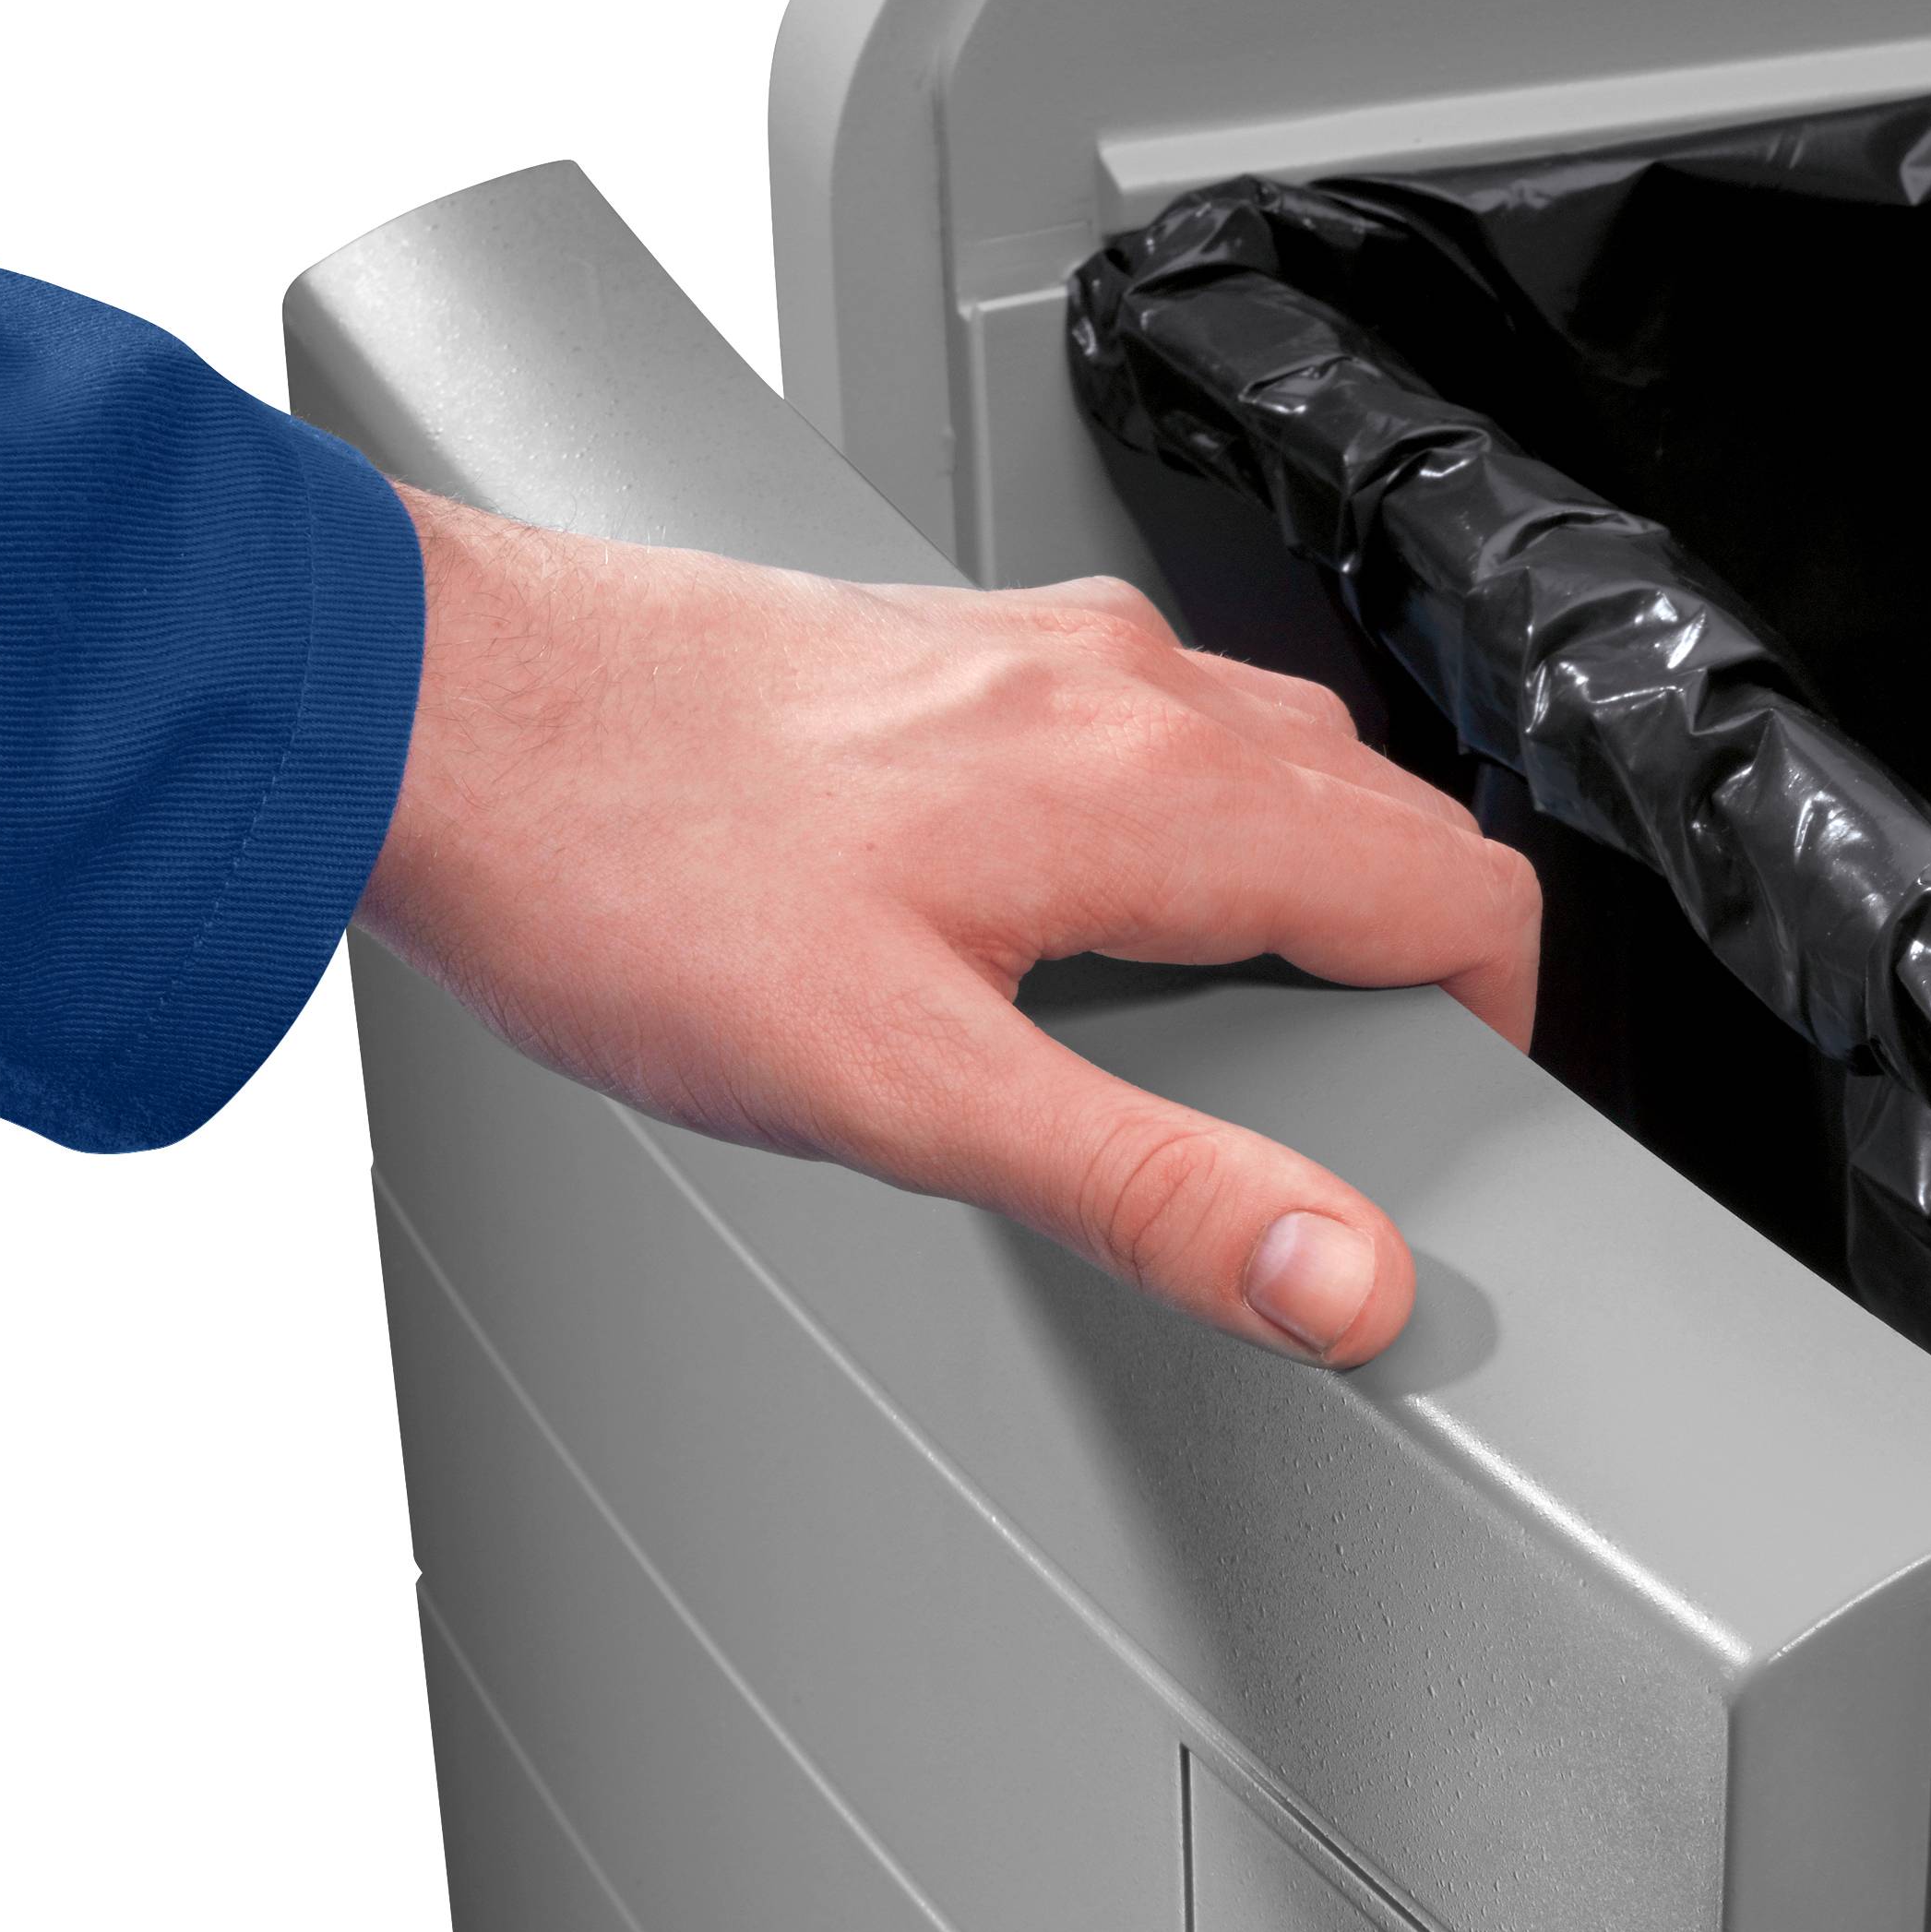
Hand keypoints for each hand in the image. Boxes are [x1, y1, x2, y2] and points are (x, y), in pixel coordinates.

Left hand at [358, 487, 1536, 1367]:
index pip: (1454, 886)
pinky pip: (1151, 730)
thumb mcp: (908, 1092)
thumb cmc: (625, 875)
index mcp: (1153, 788)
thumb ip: (1151, 1189)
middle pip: (1384, 818)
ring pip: (1271, 763)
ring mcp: (1034, 654)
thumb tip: (1344, 1277)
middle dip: (1414, 962)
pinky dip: (1184, 831)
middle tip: (1365, 1102)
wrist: (425, 717)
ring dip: (1301, 888)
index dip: (1505, 1020)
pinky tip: (1073, 922)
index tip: (1470, 1117)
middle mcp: (1120, 690)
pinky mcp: (951, 653)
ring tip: (1229, 1031)